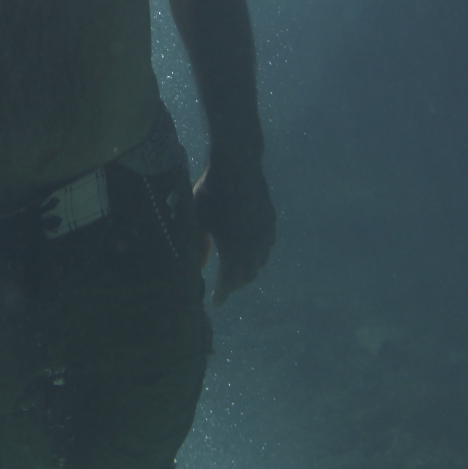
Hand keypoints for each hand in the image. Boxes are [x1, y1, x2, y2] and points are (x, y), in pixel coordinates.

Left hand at [193, 154, 274, 304]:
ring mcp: (265, 232)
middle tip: (223, 288)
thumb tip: (198, 267)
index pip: (229, 280)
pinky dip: (258, 254)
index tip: (216, 303)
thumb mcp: (197, 218)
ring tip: (235, 272)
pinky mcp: (270, 220)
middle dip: (234, 284)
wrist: (238, 165)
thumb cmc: (211, 191)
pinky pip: (267, 246)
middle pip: (246, 275)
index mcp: (233, 247)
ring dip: (248, 270)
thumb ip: (197, 244)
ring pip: (259, 261)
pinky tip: (251, 251)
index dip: (223, 293)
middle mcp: (253, 244)